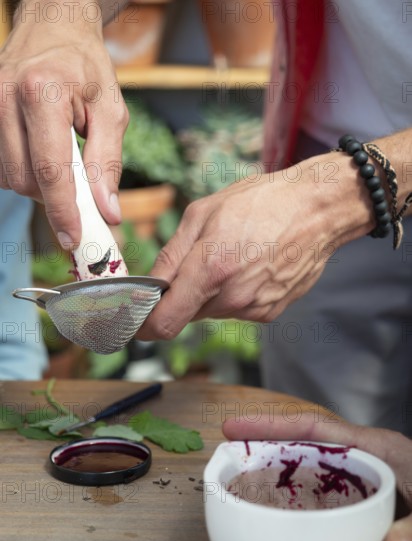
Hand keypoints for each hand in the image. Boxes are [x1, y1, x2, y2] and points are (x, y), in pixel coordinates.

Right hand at [0, 0, 128, 247]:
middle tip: (79, 192)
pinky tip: (39, 157)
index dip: (63, 211)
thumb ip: (107, 163)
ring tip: (60, 163)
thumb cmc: (86, 67)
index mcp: (42, 93)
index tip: (74, 239)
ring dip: (38, 185)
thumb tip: (107, 211)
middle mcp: (5, 99)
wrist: (53, 27)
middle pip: (24, 179)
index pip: (50, 169)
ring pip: (8, 177)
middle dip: (54, 197)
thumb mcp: (111, 111)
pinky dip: (22, 172)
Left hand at [138, 152, 374, 339]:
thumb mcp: (203, 214)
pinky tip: (249, 266)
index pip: (164, 323)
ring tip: (231, 257)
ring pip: (212, 311)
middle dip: (181, 295)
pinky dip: (233, 294)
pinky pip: (237, 309)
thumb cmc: (261, 202)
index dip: (144, 325)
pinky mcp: (270, 312)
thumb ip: (171, 255)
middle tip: (196, 262)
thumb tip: (150, 285)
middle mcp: (232, 298)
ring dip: (209, 292)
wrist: (317, 209)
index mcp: (210, 270)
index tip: (136, 320)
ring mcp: (254, 308)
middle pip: (186, 314)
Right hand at [223, 414, 411, 540]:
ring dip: (275, 472)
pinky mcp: (358, 498)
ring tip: (242, 483)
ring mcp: (357, 477)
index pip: (313, 426)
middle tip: (226, 454)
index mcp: (374, 447)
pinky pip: (318, 492)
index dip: (271, 425)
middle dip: (263, 444)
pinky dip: (295, 497)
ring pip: (307, 468)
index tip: (233, 427)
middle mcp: (360, 457)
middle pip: (301, 442)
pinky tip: (279, 512)